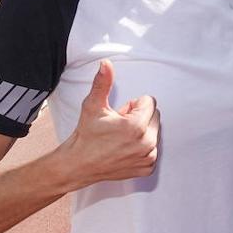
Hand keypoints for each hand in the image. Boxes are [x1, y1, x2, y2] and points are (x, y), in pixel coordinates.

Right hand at [58, 60, 159, 186]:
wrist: (78, 165)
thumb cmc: (86, 136)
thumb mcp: (93, 106)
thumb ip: (103, 83)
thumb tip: (106, 64)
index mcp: (136, 126)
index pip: (149, 102)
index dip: (132, 106)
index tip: (119, 114)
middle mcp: (146, 143)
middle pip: (154, 116)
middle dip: (139, 117)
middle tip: (119, 126)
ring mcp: (148, 157)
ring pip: (154, 131)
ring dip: (141, 131)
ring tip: (121, 137)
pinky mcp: (147, 167)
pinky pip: (153, 148)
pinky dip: (142, 147)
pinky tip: (125, 149)